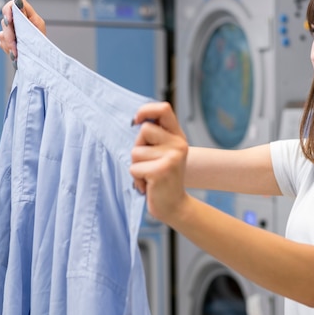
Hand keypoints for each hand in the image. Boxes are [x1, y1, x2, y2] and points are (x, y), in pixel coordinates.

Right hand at [0, 0, 45, 57]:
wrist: (41, 58)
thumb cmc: (43, 43)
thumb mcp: (39, 28)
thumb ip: (26, 16)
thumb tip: (18, 2)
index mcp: (28, 15)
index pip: (15, 4)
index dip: (8, 10)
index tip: (9, 21)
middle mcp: (18, 21)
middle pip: (6, 20)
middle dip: (9, 35)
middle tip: (14, 47)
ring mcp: (12, 30)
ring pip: (2, 33)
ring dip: (9, 44)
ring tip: (17, 53)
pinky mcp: (8, 40)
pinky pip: (2, 42)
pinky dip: (8, 49)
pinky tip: (15, 53)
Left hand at [130, 102, 188, 221]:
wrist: (174, 206)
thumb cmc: (163, 178)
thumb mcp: (164, 153)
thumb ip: (155, 137)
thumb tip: (136, 120)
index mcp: (178, 136)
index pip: (164, 109)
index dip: (147, 110)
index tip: (137, 120)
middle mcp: (178, 144)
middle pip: (143, 130)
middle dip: (138, 147)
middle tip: (149, 163)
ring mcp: (172, 157)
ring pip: (136, 152)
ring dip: (137, 166)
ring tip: (149, 175)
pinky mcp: (161, 171)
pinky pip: (134, 168)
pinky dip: (137, 179)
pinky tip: (149, 185)